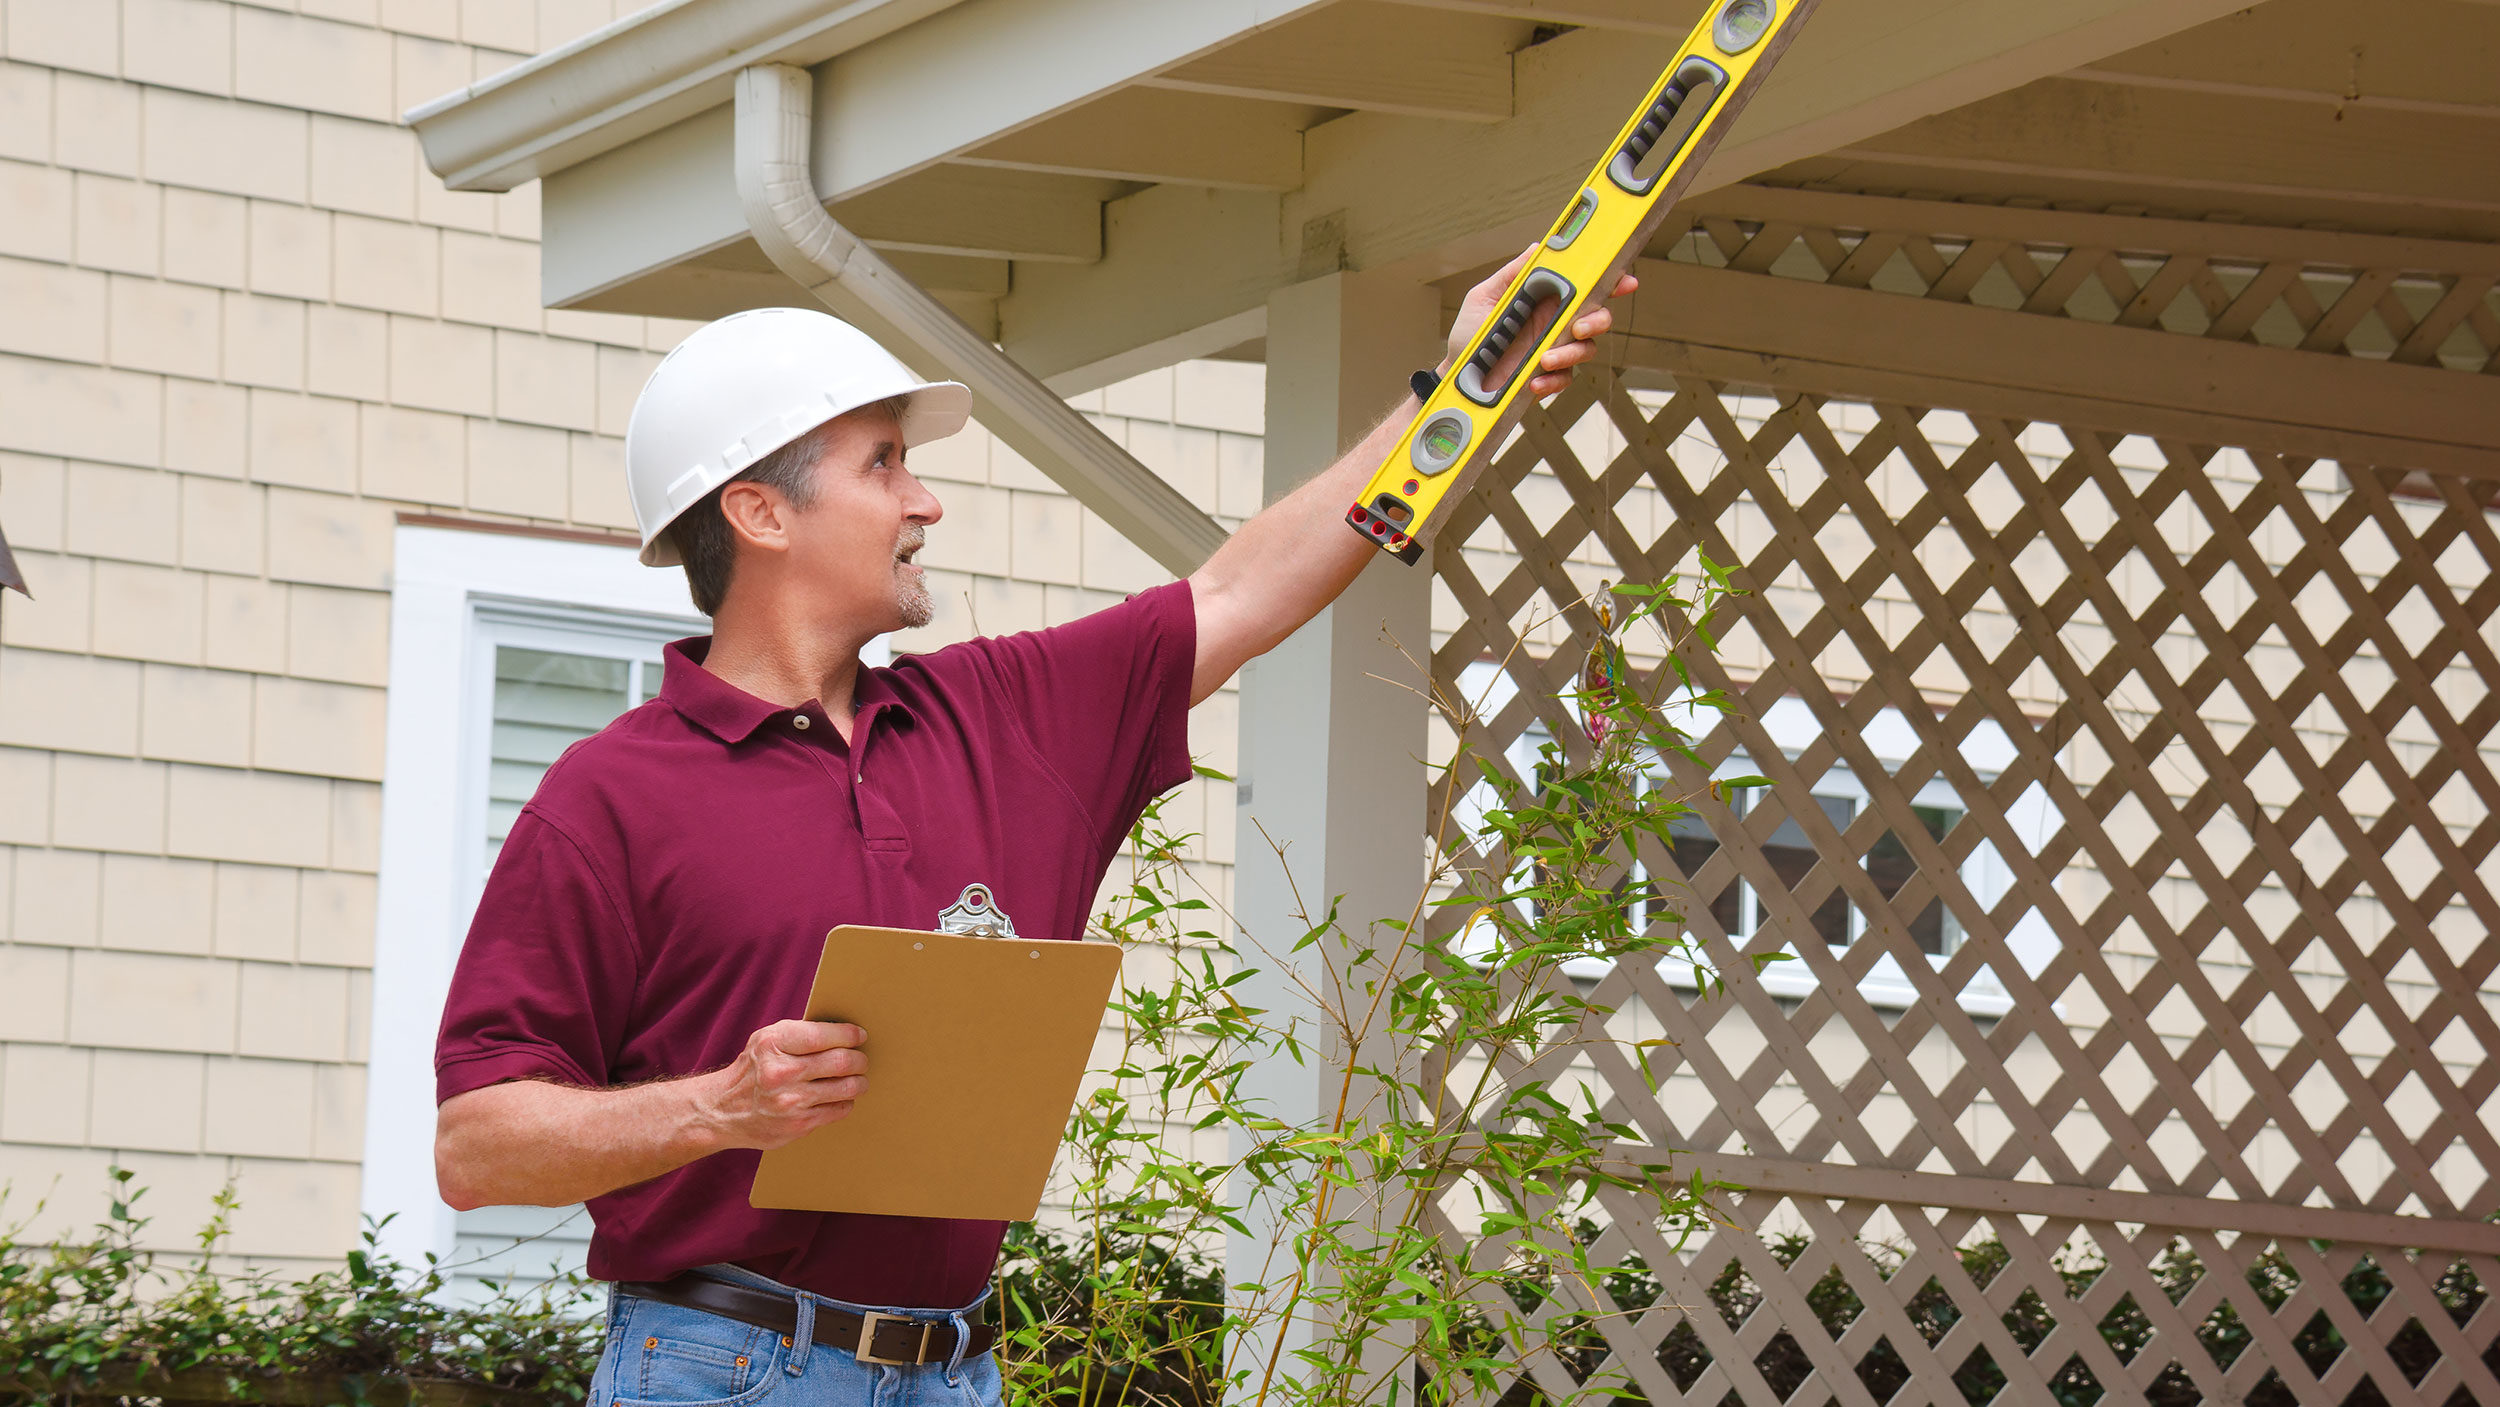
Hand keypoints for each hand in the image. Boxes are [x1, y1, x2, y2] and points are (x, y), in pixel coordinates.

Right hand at [695, 1019, 866, 1149]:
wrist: (721, 1111)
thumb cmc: (753, 1069)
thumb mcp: (766, 1040)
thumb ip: (799, 1033)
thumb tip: (844, 1031)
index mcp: (772, 1044)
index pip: (823, 1035)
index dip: (848, 1035)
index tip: (860, 1035)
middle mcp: (780, 1073)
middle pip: (841, 1061)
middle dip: (859, 1059)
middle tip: (861, 1060)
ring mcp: (790, 1102)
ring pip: (847, 1088)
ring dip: (859, 1082)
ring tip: (859, 1079)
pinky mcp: (798, 1125)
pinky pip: (839, 1110)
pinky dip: (846, 1102)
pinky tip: (840, 1097)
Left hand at [1444, 246, 1639, 400]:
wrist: (1459, 373)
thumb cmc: (1470, 332)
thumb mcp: (1485, 296)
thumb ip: (1513, 274)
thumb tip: (1537, 249)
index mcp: (1546, 300)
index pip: (1585, 288)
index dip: (1610, 282)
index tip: (1624, 281)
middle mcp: (1556, 324)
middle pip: (1596, 318)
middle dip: (1596, 321)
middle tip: (1578, 327)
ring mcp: (1555, 351)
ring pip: (1585, 350)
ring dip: (1570, 354)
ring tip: (1545, 359)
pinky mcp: (1548, 377)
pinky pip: (1564, 379)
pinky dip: (1552, 381)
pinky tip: (1533, 381)